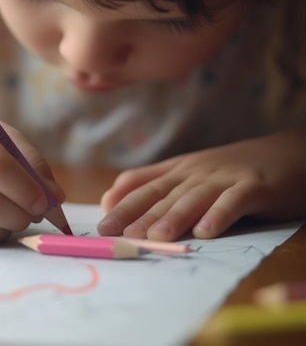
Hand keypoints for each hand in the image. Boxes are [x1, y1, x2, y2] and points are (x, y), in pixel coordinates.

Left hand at [98, 130, 305, 240]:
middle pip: (162, 195)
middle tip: (116, 235)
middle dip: (137, 215)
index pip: (143, 187)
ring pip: (193, 199)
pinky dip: (219, 215)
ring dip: (173, 217)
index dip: (122, 206)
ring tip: (155, 237)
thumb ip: (152, 183)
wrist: (289, 152)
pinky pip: (234, 202)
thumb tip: (109, 199)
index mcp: (179, 171)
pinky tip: (206, 232)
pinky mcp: (255, 187)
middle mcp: (197, 173)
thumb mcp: (189, 173)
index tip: (101, 225)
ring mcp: (225, 178)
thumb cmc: (233, 170)